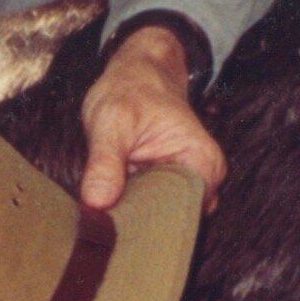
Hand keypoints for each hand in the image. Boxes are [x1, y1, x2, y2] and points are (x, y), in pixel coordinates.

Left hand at [77, 22, 227, 210]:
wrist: (136, 73)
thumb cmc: (130, 89)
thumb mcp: (112, 120)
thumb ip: (105, 162)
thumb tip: (96, 203)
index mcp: (203, 164)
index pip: (181, 217)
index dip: (144, 226)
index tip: (110, 227)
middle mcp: (202, 181)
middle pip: (169, 223)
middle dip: (135, 226)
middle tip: (99, 223)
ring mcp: (185, 188)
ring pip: (156, 220)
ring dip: (130, 218)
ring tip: (103, 210)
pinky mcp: (167, 191)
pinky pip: (148, 211)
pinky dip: (128, 210)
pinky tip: (110, 204)